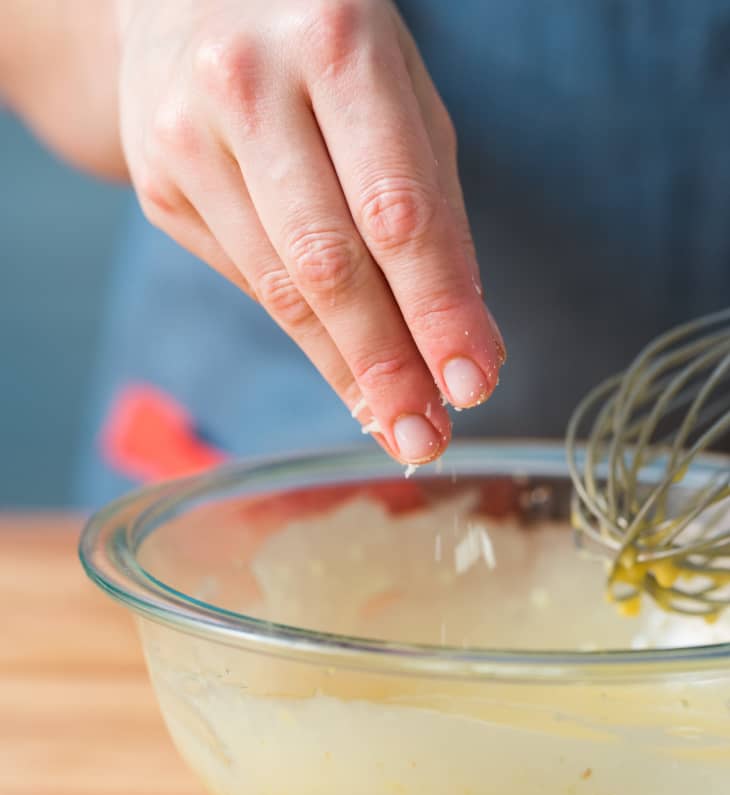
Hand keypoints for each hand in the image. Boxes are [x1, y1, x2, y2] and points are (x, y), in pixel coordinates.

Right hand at [117, 0, 505, 465]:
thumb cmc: (323, 44)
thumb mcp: (398, 90)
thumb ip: (431, 206)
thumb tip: (458, 337)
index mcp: (335, 41)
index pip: (397, 209)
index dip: (437, 307)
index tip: (473, 382)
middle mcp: (248, 86)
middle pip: (328, 263)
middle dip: (386, 363)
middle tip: (428, 435)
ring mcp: (187, 136)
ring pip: (279, 287)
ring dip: (346, 369)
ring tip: (395, 422)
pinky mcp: (157, 183)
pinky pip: (246, 279)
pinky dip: (304, 331)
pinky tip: (344, 367)